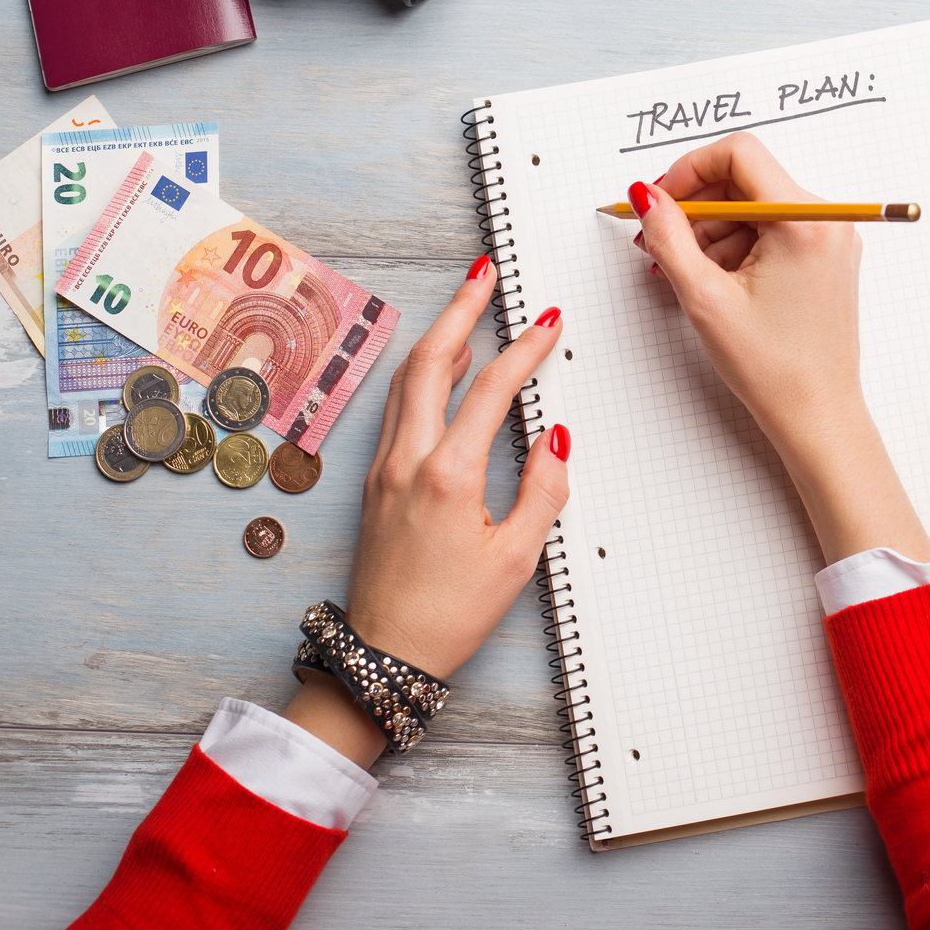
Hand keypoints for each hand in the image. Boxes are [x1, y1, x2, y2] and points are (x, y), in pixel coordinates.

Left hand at [283, 258, 569, 766]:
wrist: (382, 655)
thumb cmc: (447, 616)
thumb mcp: (517, 559)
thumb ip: (543, 490)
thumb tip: (555, 439)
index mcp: (447, 476)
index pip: (491, 389)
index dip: (524, 349)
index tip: (547, 323)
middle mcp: (406, 462)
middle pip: (430, 362)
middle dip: (461, 310)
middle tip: (484, 274)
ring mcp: (383, 469)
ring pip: (406, 380)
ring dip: (438, 335)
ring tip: (465, 306)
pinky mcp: (375, 482)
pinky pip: (397, 407)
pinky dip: (422, 372)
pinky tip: (437, 366)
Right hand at [629, 134, 929, 565]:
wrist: (818, 414)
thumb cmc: (774, 368)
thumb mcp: (704, 298)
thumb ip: (670, 236)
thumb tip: (649, 196)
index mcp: (804, 222)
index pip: (739, 154)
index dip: (690, 169)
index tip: (661, 199)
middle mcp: (827, 221)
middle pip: (748, 179)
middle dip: (698, 205)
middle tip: (660, 239)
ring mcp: (831, 239)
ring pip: (757, 206)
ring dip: (714, 230)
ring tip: (686, 273)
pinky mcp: (827, 257)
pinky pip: (774, 229)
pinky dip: (739, 245)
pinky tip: (715, 280)